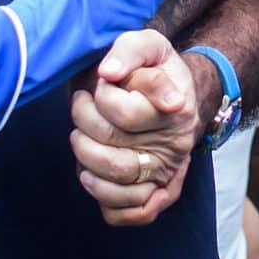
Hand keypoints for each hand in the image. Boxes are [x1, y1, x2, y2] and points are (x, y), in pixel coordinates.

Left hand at [68, 30, 206, 226]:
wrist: (177, 95)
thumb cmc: (154, 70)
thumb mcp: (148, 46)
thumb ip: (129, 49)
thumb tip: (109, 71)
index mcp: (178, 106)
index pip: (125, 113)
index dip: (100, 97)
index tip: (100, 82)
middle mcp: (178, 143)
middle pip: (115, 151)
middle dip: (83, 125)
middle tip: (80, 106)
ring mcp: (170, 170)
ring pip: (120, 182)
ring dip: (86, 163)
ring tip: (79, 142)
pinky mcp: (162, 191)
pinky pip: (136, 212)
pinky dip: (108, 202)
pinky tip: (92, 178)